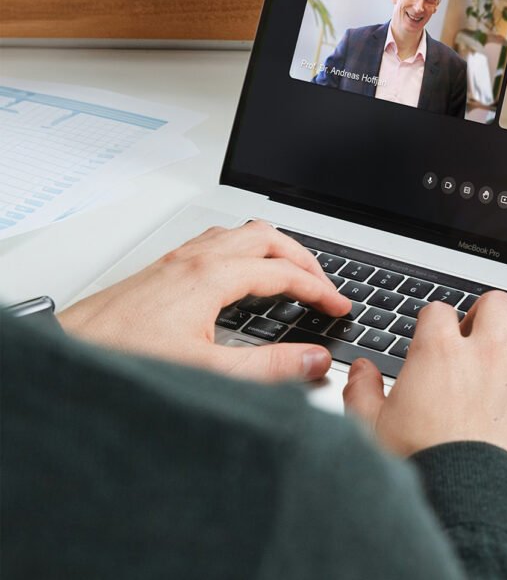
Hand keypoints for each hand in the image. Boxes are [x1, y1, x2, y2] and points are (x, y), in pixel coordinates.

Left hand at [57, 221, 351, 382]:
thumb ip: (269, 368)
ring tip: (291, 273)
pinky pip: (217, 241)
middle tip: (323, 286)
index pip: (283, 273)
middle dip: (303, 259)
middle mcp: (196, 257)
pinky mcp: (164, 267)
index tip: (338, 306)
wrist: (71, 353)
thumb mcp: (208, 371)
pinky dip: (244, 250)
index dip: (319, 289)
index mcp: (212, 275)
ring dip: (273, 248)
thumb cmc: (125, 358)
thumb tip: (313, 359)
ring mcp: (178, 258)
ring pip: (241, 233)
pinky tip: (239, 274)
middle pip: (267, 237)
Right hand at [343, 291, 506, 495]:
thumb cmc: (424, 469)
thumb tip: (361, 372)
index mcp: (440, 353)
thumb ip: (362, 392)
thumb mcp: (373, 429)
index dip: (434, 324)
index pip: (439, 310)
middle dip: (486, 315)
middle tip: (478, 337)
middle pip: (496, 303)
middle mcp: (486, 356)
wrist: (470, 511)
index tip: (434, 340)